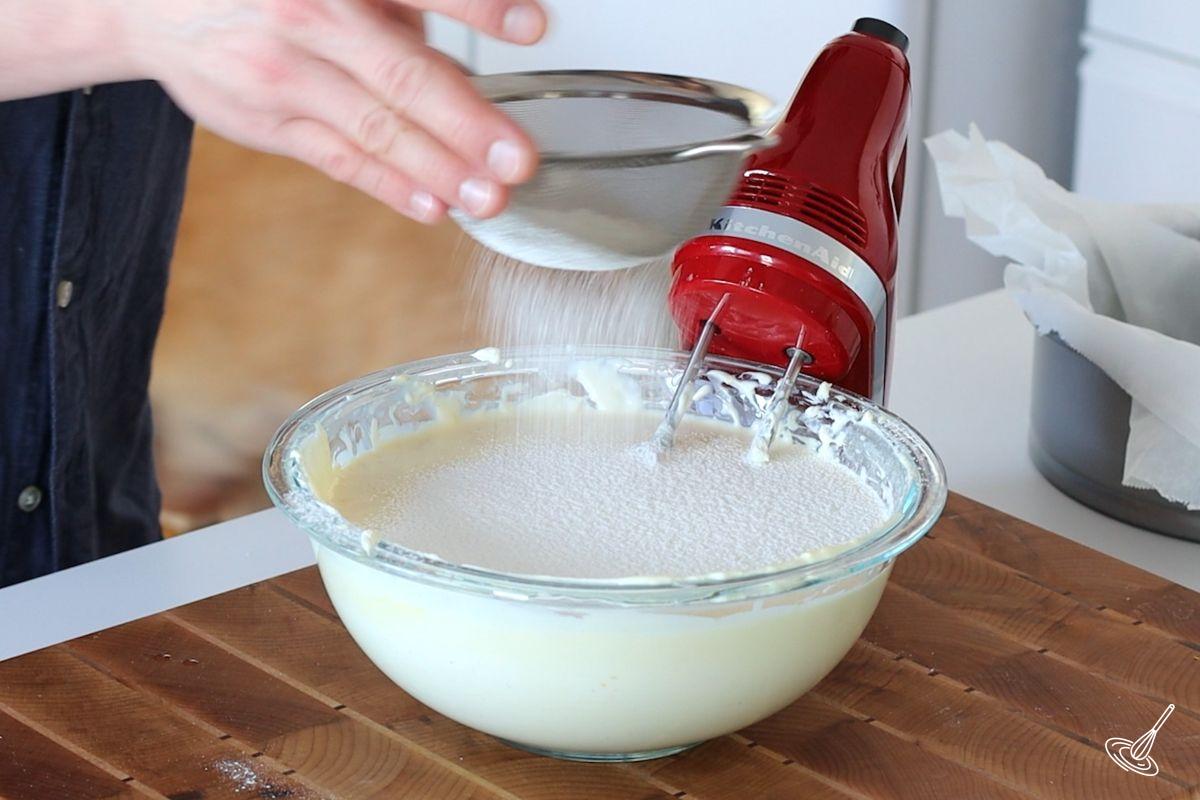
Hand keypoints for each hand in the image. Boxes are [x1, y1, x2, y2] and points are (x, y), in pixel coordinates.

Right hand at [121, 0, 546, 221]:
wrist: (151, 6)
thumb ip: (392, 6)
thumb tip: (458, 54)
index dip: (478, 7)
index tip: (535, 25)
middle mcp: (311, 18)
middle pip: (404, 75)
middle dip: (470, 123)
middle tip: (519, 159)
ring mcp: (286, 77)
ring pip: (375, 129)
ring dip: (439, 169)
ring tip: (489, 198)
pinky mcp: (270, 125)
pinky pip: (339, 160)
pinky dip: (390, 185)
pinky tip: (432, 205)